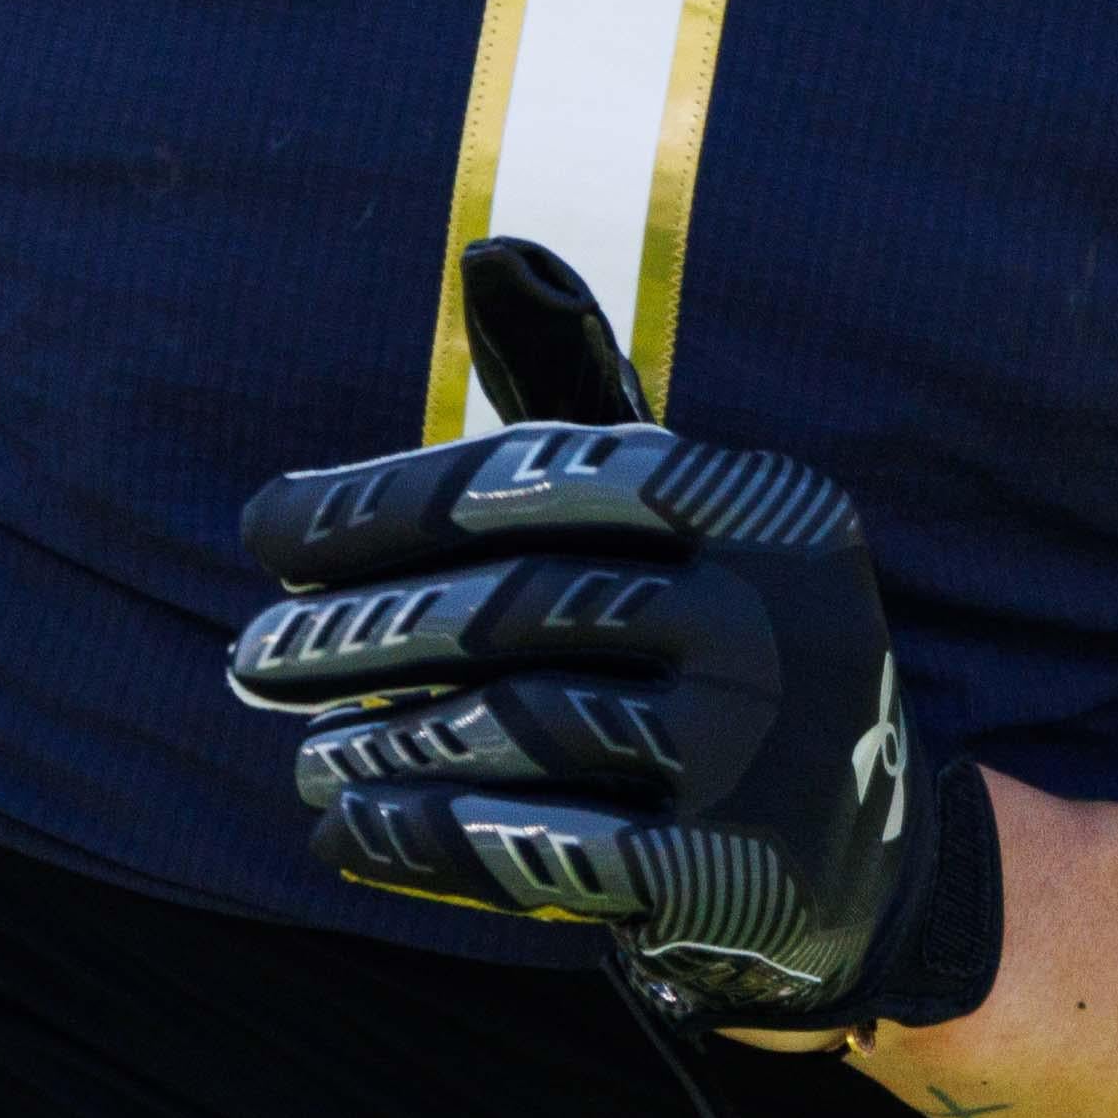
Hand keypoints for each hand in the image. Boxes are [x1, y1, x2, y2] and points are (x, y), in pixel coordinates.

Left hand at [223, 238, 984, 1033]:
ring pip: (525, 725)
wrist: (867, 854)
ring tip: (300, 752)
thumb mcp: (683, 517)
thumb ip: (579, 393)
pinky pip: (547, 849)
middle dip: (364, 630)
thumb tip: (487, 248)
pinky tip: (344, 830)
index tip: (263, 533)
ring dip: (385, 741)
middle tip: (250, 661)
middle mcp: (776, 612)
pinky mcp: (730, 869)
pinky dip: (427, 838)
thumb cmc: (724, 644)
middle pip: (521, 606)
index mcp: (761, 503)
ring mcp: (761, 748)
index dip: (387, 501)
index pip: (544, 475)